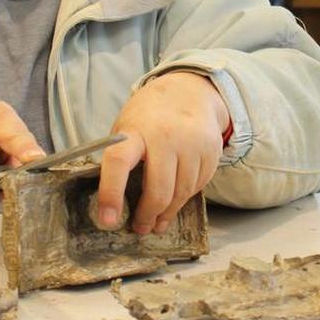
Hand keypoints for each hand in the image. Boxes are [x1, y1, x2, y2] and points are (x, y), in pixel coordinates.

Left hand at [97, 72, 228, 234]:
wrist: (190, 91)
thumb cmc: (150, 114)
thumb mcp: (126, 127)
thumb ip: (121, 157)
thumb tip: (113, 201)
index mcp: (135, 130)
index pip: (118, 162)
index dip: (111, 193)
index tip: (108, 220)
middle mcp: (166, 136)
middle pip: (158, 189)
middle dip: (147, 216)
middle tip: (139, 228)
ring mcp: (192, 143)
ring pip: (181, 194)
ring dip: (167, 213)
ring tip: (157, 222)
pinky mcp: (211, 151)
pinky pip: (198, 187)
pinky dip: (185, 198)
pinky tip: (176, 200)